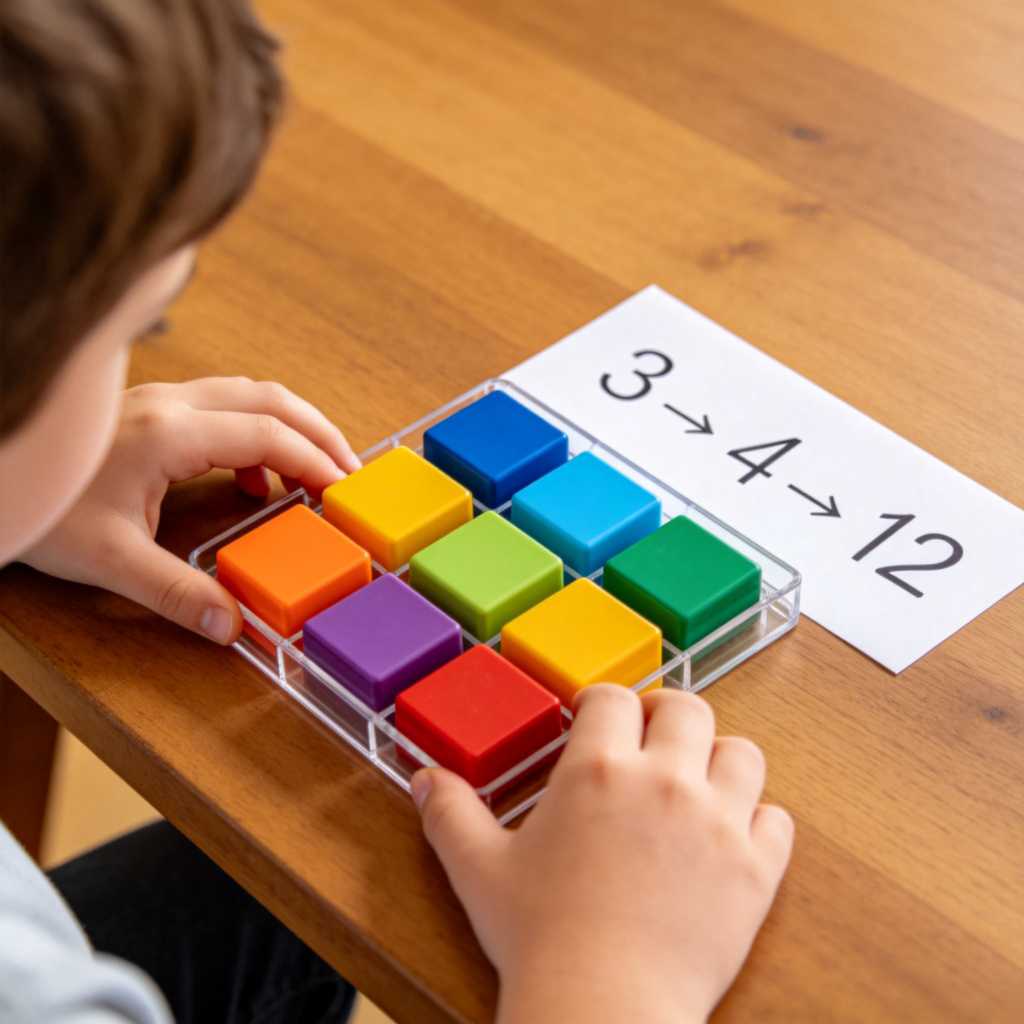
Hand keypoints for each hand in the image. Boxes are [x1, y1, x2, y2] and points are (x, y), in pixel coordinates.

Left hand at [20, 378, 359, 643]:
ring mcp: (160, 400)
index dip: (314, 461)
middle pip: (270, 399)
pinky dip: (256, 435)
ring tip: (318, 470)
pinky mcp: (152, 409)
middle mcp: (171, 404)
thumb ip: (174, 593)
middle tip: (350, 472)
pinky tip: (253, 480)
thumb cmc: (40, 509)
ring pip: (249, 395)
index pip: (267, 435)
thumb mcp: (108, 561)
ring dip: (292, 428)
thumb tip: (229, 625)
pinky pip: (224, 407)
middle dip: (319, 433)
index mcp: (169, 433)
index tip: (343, 490)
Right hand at [411, 685, 792, 1023]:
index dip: (602, 704)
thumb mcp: (479, 871)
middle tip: (650, 741)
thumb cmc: (541, 942)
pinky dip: (759, 821)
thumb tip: (423, 780)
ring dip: (720, 759)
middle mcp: (664, 782)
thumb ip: (451, 814)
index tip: (595, 721)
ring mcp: (718, 824)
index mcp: (597, 771)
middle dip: (666, 716)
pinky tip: (730, 837)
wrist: (603, 1012)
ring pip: (743, 753)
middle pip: (687, 707)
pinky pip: (777, 820)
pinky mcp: (756, 871)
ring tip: (696, 782)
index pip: (613, 697)